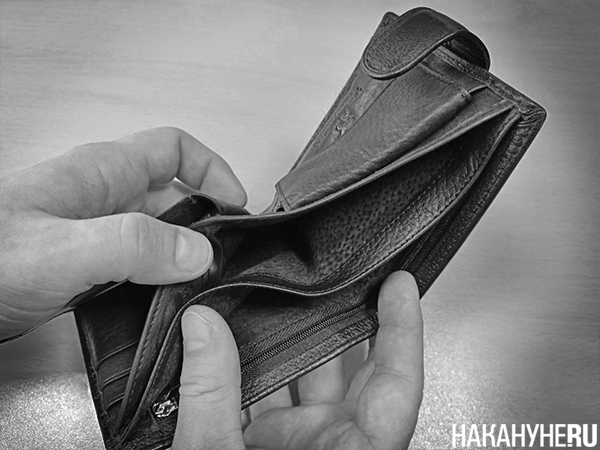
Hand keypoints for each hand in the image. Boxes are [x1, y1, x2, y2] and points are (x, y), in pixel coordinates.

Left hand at [0, 127, 246, 339]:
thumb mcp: (64, 247)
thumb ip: (135, 245)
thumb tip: (198, 251)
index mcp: (102, 173)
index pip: (174, 149)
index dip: (212, 169)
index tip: (236, 204)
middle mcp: (102, 198)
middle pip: (172, 195)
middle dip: (205, 221)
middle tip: (225, 257)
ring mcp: (94, 233)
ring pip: (157, 233)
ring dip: (184, 255)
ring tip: (201, 284)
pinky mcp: (85, 266)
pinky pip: (137, 263)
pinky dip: (160, 278)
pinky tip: (164, 301)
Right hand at [172, 270, 422, 449]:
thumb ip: (210, 394)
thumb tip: (202, 327)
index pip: (394, 387)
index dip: (405, 332)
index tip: (401, 287)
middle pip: (350, 372)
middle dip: (338, 320)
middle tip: (327, 275)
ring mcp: (304, 449)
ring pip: (311, 380)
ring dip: (293, 339)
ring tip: (279, 293)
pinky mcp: (275, 447)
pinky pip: (277, 395)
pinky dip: (261, 364)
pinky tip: (243, 335)